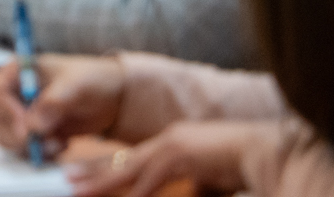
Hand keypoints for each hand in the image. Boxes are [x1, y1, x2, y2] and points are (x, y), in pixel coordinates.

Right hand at [0, 54, 124, 158]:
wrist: (113, 98)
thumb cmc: (93, 80)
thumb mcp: (76, 85)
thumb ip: (53, 103)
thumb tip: (33, 126)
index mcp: (17, 72)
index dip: (5, 112)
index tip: (26, 128)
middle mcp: (15, 93)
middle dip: (18, 135)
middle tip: (43, 141)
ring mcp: (23, 114)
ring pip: (9, 138)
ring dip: (31, 146)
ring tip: (59, 143)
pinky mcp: (35, 133)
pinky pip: (26, 149)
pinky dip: (42, 153)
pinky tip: (63, 144)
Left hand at [63, 121, 263, 196]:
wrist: (266, 152)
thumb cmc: (241, 166)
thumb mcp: (209, 181)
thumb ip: (192, 189)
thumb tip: (189, 194)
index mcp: (170, 146)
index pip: (130, 159)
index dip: (105, 169)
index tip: (83, 177)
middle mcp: (166, 142)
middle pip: (122, 160)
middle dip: (93, 172)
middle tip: (66, 180)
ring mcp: (173, 145)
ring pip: (129, 167)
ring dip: (102, 180)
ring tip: (76, 188)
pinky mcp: (183, 153)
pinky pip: (153, 176)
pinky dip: (137, 190)